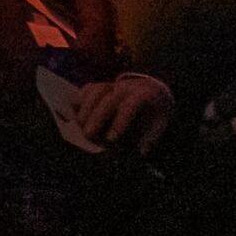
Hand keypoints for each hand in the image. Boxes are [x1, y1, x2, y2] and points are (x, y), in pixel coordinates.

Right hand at [60, 70, 175, 154]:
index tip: (111, 139)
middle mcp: (127, 86)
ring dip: (85, 108)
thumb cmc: (155, 109)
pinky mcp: (103, 85)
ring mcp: (113, 84)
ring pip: (96, 90)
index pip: (130, 106)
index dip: (120, 122)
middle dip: (96, 117)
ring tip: (79, 124)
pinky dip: (80, 98)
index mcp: (144, 94)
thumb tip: (141, 151)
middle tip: (88, 135)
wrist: (153, 88)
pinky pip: (88, 88)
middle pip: (108, 98)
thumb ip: (151, 137)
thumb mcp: (161, 121)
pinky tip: (74, 111)